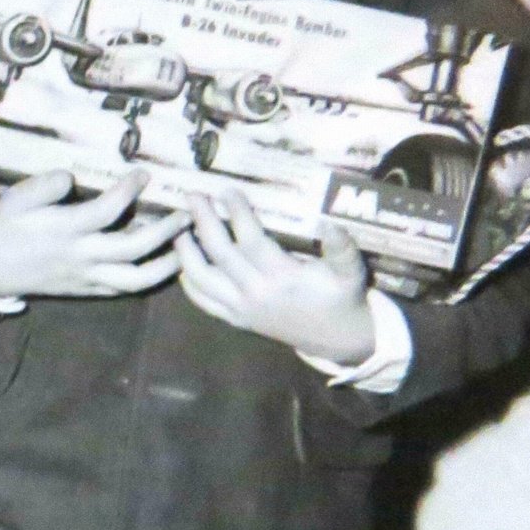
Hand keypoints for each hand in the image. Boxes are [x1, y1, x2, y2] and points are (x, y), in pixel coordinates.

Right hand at [0, 170, 186, 298]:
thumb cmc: (4, 227)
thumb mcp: (17, 197)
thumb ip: (46, 185)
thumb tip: (72, 177)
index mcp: (64, 230)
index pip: (107, 210)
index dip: (129, 190)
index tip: (144, 174)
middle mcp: (80, 256)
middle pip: (133, 247)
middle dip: (166, 231)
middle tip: (187, 214)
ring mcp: (85, 278)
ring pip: (135, 279)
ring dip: (166, 265)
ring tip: (186, 248)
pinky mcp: (85, 290)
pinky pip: (122, 290)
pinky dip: (147, 280)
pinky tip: (162, 266)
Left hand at [174, 192, 374, 362]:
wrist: (335, 338)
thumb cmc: (341, 297)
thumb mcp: (350, 272)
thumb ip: (343, 249)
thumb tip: (332, 224)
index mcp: (283, 278)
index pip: (251, 241)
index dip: (237, 214)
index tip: (228, 191)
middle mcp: (256, 293)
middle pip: (219, 254)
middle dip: (203, 222)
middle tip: (193, 196)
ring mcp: (242, 309)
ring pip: (202, 279)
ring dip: (186, 252)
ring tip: (180, 227)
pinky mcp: (235, 319)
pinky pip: (203, 301)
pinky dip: (188, 282)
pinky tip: (182, 261)